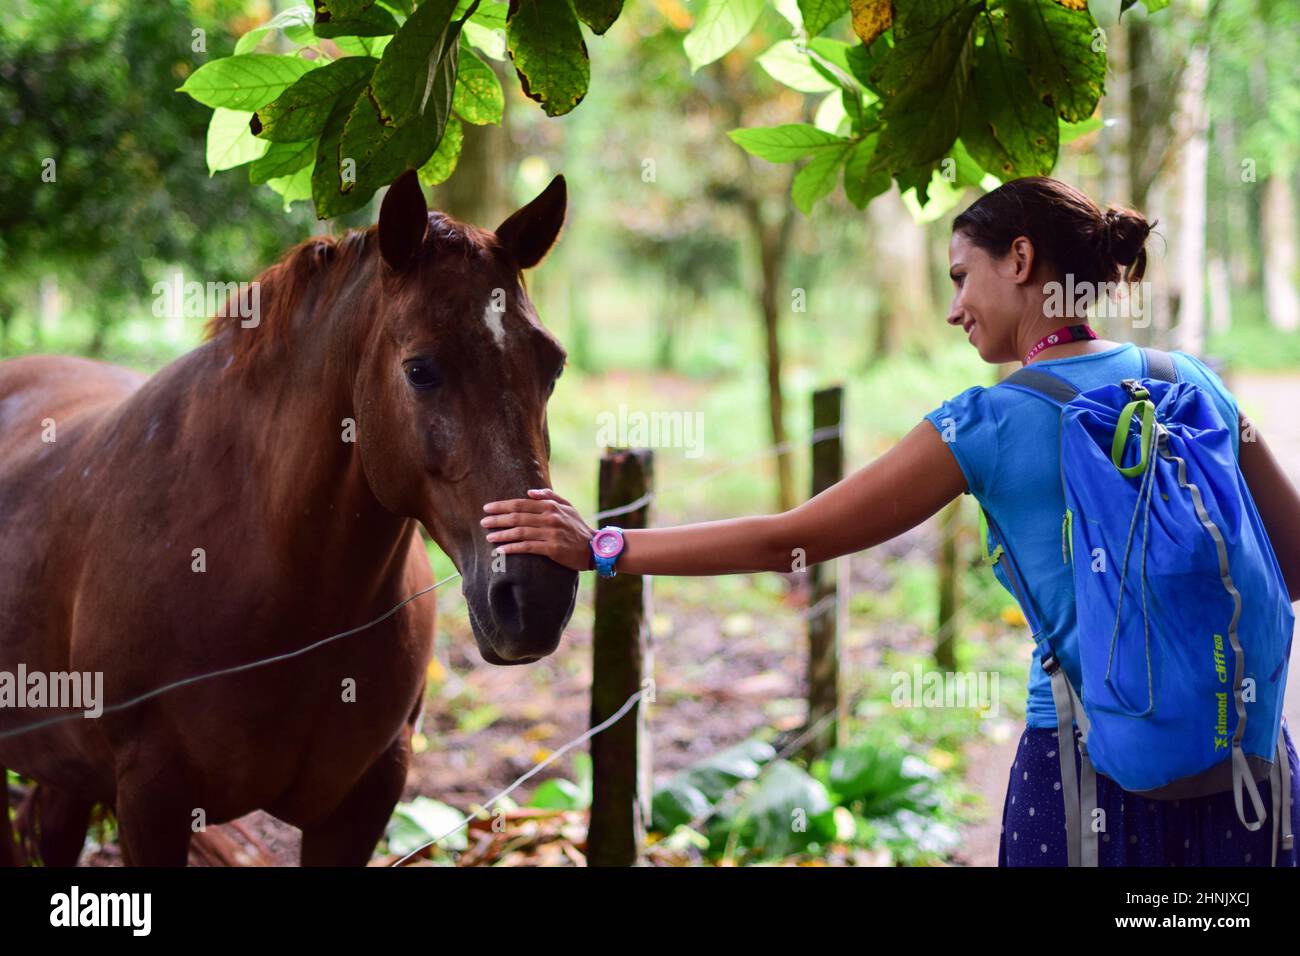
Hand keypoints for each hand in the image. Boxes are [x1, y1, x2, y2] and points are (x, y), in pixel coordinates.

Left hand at [481, 488, 595, 571]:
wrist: (594, 548)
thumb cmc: (577, 527)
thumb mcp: (568, 506)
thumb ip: (549, 496)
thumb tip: (529, 492)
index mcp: (551, 506)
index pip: (521, 504)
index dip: (502, 506)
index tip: (487, 508)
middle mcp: (550, 518)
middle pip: (517, 517)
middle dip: (497, 519)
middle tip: (483, 522)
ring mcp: (551, 533)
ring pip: (520, 532)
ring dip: (502, 534)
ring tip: (489, 536)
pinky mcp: (552, 549)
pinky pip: (527, 547)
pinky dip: (513, 548)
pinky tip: (501, 549)